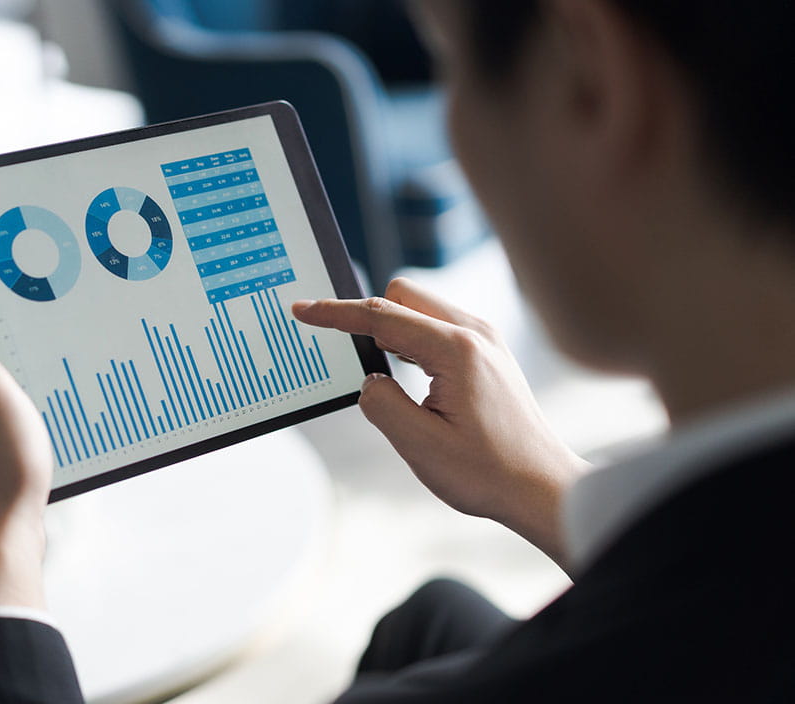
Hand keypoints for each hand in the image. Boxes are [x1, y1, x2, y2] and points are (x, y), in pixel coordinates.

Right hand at [293, 278, 586, 566]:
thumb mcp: (421, 446)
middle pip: (401, 295)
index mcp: (456, 350)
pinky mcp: (486, 353)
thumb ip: (381, 404)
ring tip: (381, 374)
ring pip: (420, 309)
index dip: (335, 314)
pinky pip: (437, 328)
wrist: (543, 488)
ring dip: (391, 331)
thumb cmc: (490, 472)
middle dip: (367, 316)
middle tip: (347, 354)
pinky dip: (412, 342)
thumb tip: (368, 380)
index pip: (381, 315)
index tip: (303, 310)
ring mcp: (484, 340)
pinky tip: (408, 376)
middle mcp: (474, 334)